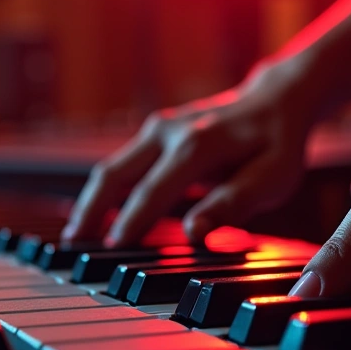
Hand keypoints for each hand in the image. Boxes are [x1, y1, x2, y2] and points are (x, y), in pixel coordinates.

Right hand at [62, 57, 317, 245]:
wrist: (277, 98)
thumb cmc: (278, 144)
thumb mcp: (272, 177)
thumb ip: (232, 204)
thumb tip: (194, 233)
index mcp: (196, 145)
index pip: (152, 191)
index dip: (130, 222)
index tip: (110, 250)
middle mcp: (169, 131)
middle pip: (113, 174)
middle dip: (90, 211)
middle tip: (72, 246)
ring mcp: (158, 128)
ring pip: (112, 168)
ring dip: (92, 201)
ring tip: (76, 235)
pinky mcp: (156, 132)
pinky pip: (124, 164)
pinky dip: (107, 190)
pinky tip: (98, 214)